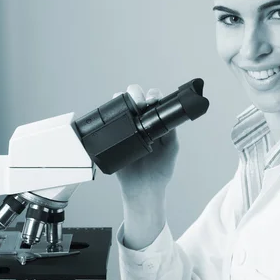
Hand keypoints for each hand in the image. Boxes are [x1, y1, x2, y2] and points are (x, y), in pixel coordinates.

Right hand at [113, 84, 179, 201]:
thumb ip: (171, 132)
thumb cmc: (159, 169)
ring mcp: (126, 125)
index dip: (153, 95)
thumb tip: (170, 117)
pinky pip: (108, 119)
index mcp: (156, 120)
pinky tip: (113, 115)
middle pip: (136, 96)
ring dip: (122, 98)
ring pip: (120, 103)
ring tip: (128, 107)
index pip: (154, 99)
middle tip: (140, 104)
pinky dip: (109, 112)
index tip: (152, 101)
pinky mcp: (113, 134)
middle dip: (136, 93)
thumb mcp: (171, 148)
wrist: (141, 187)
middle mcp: (141, 119)